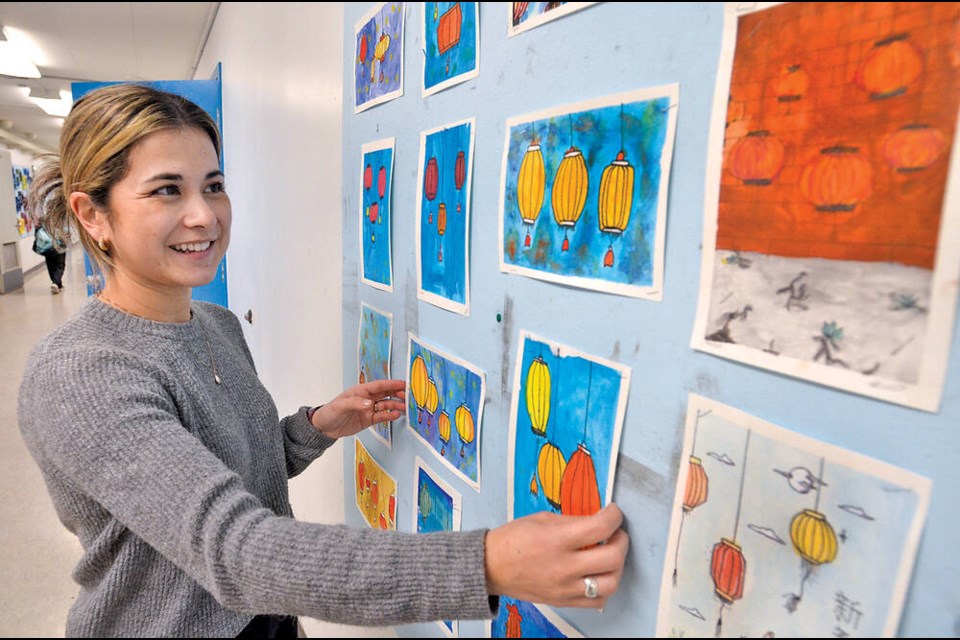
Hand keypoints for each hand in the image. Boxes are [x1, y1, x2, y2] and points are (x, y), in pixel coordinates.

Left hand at [309, 379, 405, 438]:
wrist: (324, 428)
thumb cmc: (330, 412)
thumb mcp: (341, 406)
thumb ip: (356, 403)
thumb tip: (369, 403)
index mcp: (360, 391)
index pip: (379, 386)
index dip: (392, 384)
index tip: (403, 384)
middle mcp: (367, 398)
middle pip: (386, 394)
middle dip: (397, 393)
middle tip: (408, 396)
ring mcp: (368, 409)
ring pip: (386, 405)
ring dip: (396, 405)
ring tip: (405, 407)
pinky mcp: (368, 419)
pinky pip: (382, 416)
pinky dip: (390, 416)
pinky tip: (396, 415)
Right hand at [484, 503, 628, 608]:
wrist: (491, 567)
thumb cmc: (513, 540)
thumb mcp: (542, 519)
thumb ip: (573, 521)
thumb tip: (598, 520)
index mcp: (557, 540)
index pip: (600, 527)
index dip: (614, 516)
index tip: (613, 512)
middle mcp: (564, 566)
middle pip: (613, 558)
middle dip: (622, 540)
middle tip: (616, 533)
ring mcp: (565, 588)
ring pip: (610, 584)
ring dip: (617, 567)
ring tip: (610, 555)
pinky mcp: (564, 601)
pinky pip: (597, 601)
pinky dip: (604, 587)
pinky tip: (598, 575)